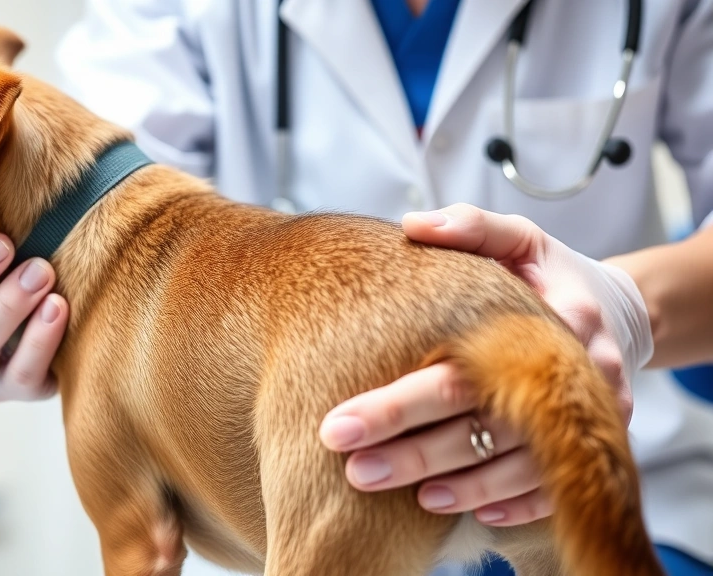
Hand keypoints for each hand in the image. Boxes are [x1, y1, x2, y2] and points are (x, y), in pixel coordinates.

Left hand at [319, 204, 651, 526]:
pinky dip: (513, 503)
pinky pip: (555, 486)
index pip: (461, 369)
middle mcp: (575, 374)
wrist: (615, 311)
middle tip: (353, 470)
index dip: (398, 402)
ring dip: (460, 487)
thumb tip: (411, 225)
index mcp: (550, 319)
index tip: (337, 423)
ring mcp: (590, 417)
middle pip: (484, 424)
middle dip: (414, 453)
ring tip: (404, 500)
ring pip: (519, 465)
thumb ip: (469, 227)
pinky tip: (466, 511)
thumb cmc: (546, 274)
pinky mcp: (597, 444)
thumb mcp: (517, 237)